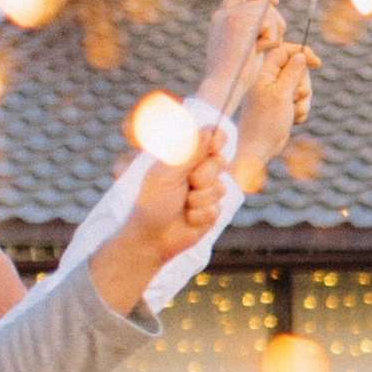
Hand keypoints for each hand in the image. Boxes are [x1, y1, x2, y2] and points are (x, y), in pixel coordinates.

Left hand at [85, 138, 229, 312]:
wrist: (150, 239)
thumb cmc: (150, 202)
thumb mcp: (166, 173)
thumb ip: (188, 153)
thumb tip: (209, 131)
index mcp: (181, 156)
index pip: (207, 138)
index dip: (217, 139)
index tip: (216, 144)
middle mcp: (194, 171)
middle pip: (220, 162)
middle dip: (207, 174)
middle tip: (192, 182)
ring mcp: (204, 191)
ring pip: (221, 187)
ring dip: (202, 198)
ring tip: (185, 205)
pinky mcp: (210, 211)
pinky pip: (218, 208)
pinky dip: (202, 215)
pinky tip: (189, 219)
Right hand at [201, 0, 282, 115]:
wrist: (223, 85)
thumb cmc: (234, 75)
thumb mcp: (241, 47)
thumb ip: (250, 29)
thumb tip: (269, 10)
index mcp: (220, 18)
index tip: (274, 0)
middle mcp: (224, 12)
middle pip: (262, 2)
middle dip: (275, 20)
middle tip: (270, 42)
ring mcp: (232, 15)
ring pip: (269, 13)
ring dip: (273, 34)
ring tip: (259, 50)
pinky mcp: (242, 22)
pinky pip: (270, 24)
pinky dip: (271, 40)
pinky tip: (257, 51)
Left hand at [228, 40, 312, 190]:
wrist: (260, 147)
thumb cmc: (266, 121)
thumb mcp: (281, 93)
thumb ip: (292, 72)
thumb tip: (300, 55)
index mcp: (264, 72)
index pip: (284, 52)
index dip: (301, 53)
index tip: (317, 62)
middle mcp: (270, 80)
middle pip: (297, 70)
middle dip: (303, 84)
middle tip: (296, 97)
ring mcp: (276, 93)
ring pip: (301, 86)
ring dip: (303, 100)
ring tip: (294, 111)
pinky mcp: (283, 105)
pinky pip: (300, 101)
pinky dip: (301, 109)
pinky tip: (294, 119)